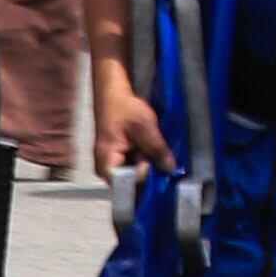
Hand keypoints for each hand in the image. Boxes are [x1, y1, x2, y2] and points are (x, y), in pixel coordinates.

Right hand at [91, 60, 172, 181]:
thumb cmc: (123, 107)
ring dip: (147, 165)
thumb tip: (170, 169)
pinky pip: (133, 167)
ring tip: (150, 148)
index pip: (127, 184)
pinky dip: (143, 160)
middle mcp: (105, 169)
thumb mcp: (144, 126)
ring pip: (134, 175)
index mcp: (106, 163)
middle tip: (153, 153)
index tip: (150, 159)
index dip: (143, 173)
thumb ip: (157, 149)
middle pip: (131, 183)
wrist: (113, 92)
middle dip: (147, 172)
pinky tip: (148, 149)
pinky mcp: (118, 159)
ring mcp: (111, 165)